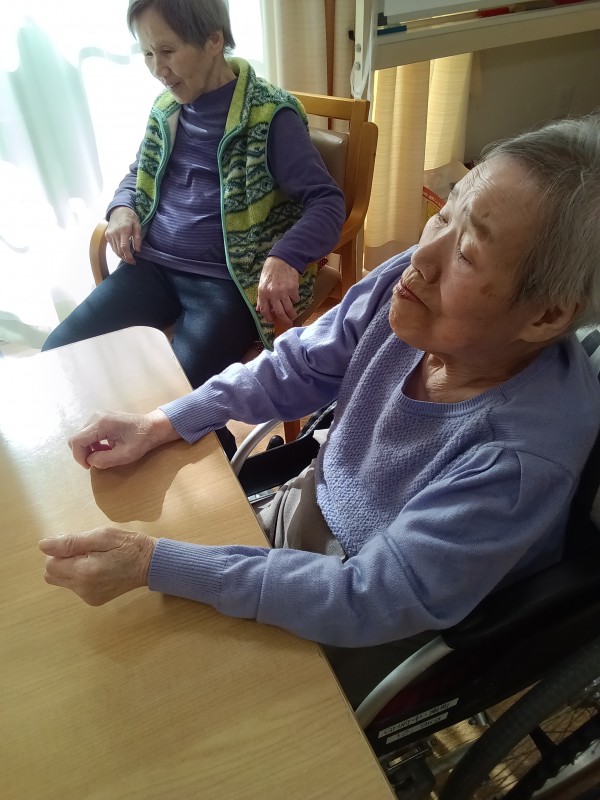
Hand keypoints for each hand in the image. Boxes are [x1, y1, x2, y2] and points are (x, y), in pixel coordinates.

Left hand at [39, 528, 155, 605]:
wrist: (151, 564)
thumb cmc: (128, 545)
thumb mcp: (102, 536)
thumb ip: (71, 542)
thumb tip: (43, 545)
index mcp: (85, 571)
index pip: (50, 563)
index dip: (60, 551)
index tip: (80, 546)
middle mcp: (83, 589)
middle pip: (51, 575)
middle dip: (62, 561)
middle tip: (85, 552)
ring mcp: (88, 597)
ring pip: (62, 581)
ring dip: (71, 569)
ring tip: (94, 560)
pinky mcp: (93, 601)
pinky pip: (75, 587)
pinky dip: (80, 577)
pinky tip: (99, 570)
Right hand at [68, 409, 179, 469]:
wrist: (152, 427)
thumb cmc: (142, 440)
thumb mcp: (125, 455)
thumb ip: (105, 460)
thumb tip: (90, 461)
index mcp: (101, 424)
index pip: (76, 441)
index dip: (79, 456)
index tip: (89, 466)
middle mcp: (95, 417)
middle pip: (76, 438)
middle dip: (83, 453)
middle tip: (97, 462)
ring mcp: (97, 416)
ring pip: (81, 436)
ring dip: (88, 449)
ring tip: (104, 454)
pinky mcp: (100, 418)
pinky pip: (88, 433)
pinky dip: (92, 443)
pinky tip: (105, 448)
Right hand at [106, 206, 141, 263]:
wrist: (118, 209)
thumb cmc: (130, 217)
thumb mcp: (137, 225)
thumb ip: (137, 238)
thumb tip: (137, 250)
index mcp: (123, 230)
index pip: (124, 247)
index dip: (128, 257)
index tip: (133, 261)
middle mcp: (114, 233)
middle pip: (119, 251)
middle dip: (126, 258)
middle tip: (132, 262)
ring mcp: (109, 235)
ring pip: (115, 250)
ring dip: (121, 256)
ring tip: (128, 259)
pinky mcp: (107, 235)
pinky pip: (112, 247)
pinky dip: (117, 251)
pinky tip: (123, 253)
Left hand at [257, 256, 299, 325]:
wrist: (283, 259)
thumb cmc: (271, 270)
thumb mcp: (262, 283)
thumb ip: (261, 297)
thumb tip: (259, 309)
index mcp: (263, 292)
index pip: (265, 310)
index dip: (269, 318)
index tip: (272, 320)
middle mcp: (273, 294)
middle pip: (279, 313)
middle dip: (284, 321)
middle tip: (287, 324)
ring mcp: (284, 292)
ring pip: (289, 309)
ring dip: (292, 314)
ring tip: (293, 316)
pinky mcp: (293, 289)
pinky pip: (296, 299)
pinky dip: (295, 300)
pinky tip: (294, 297)